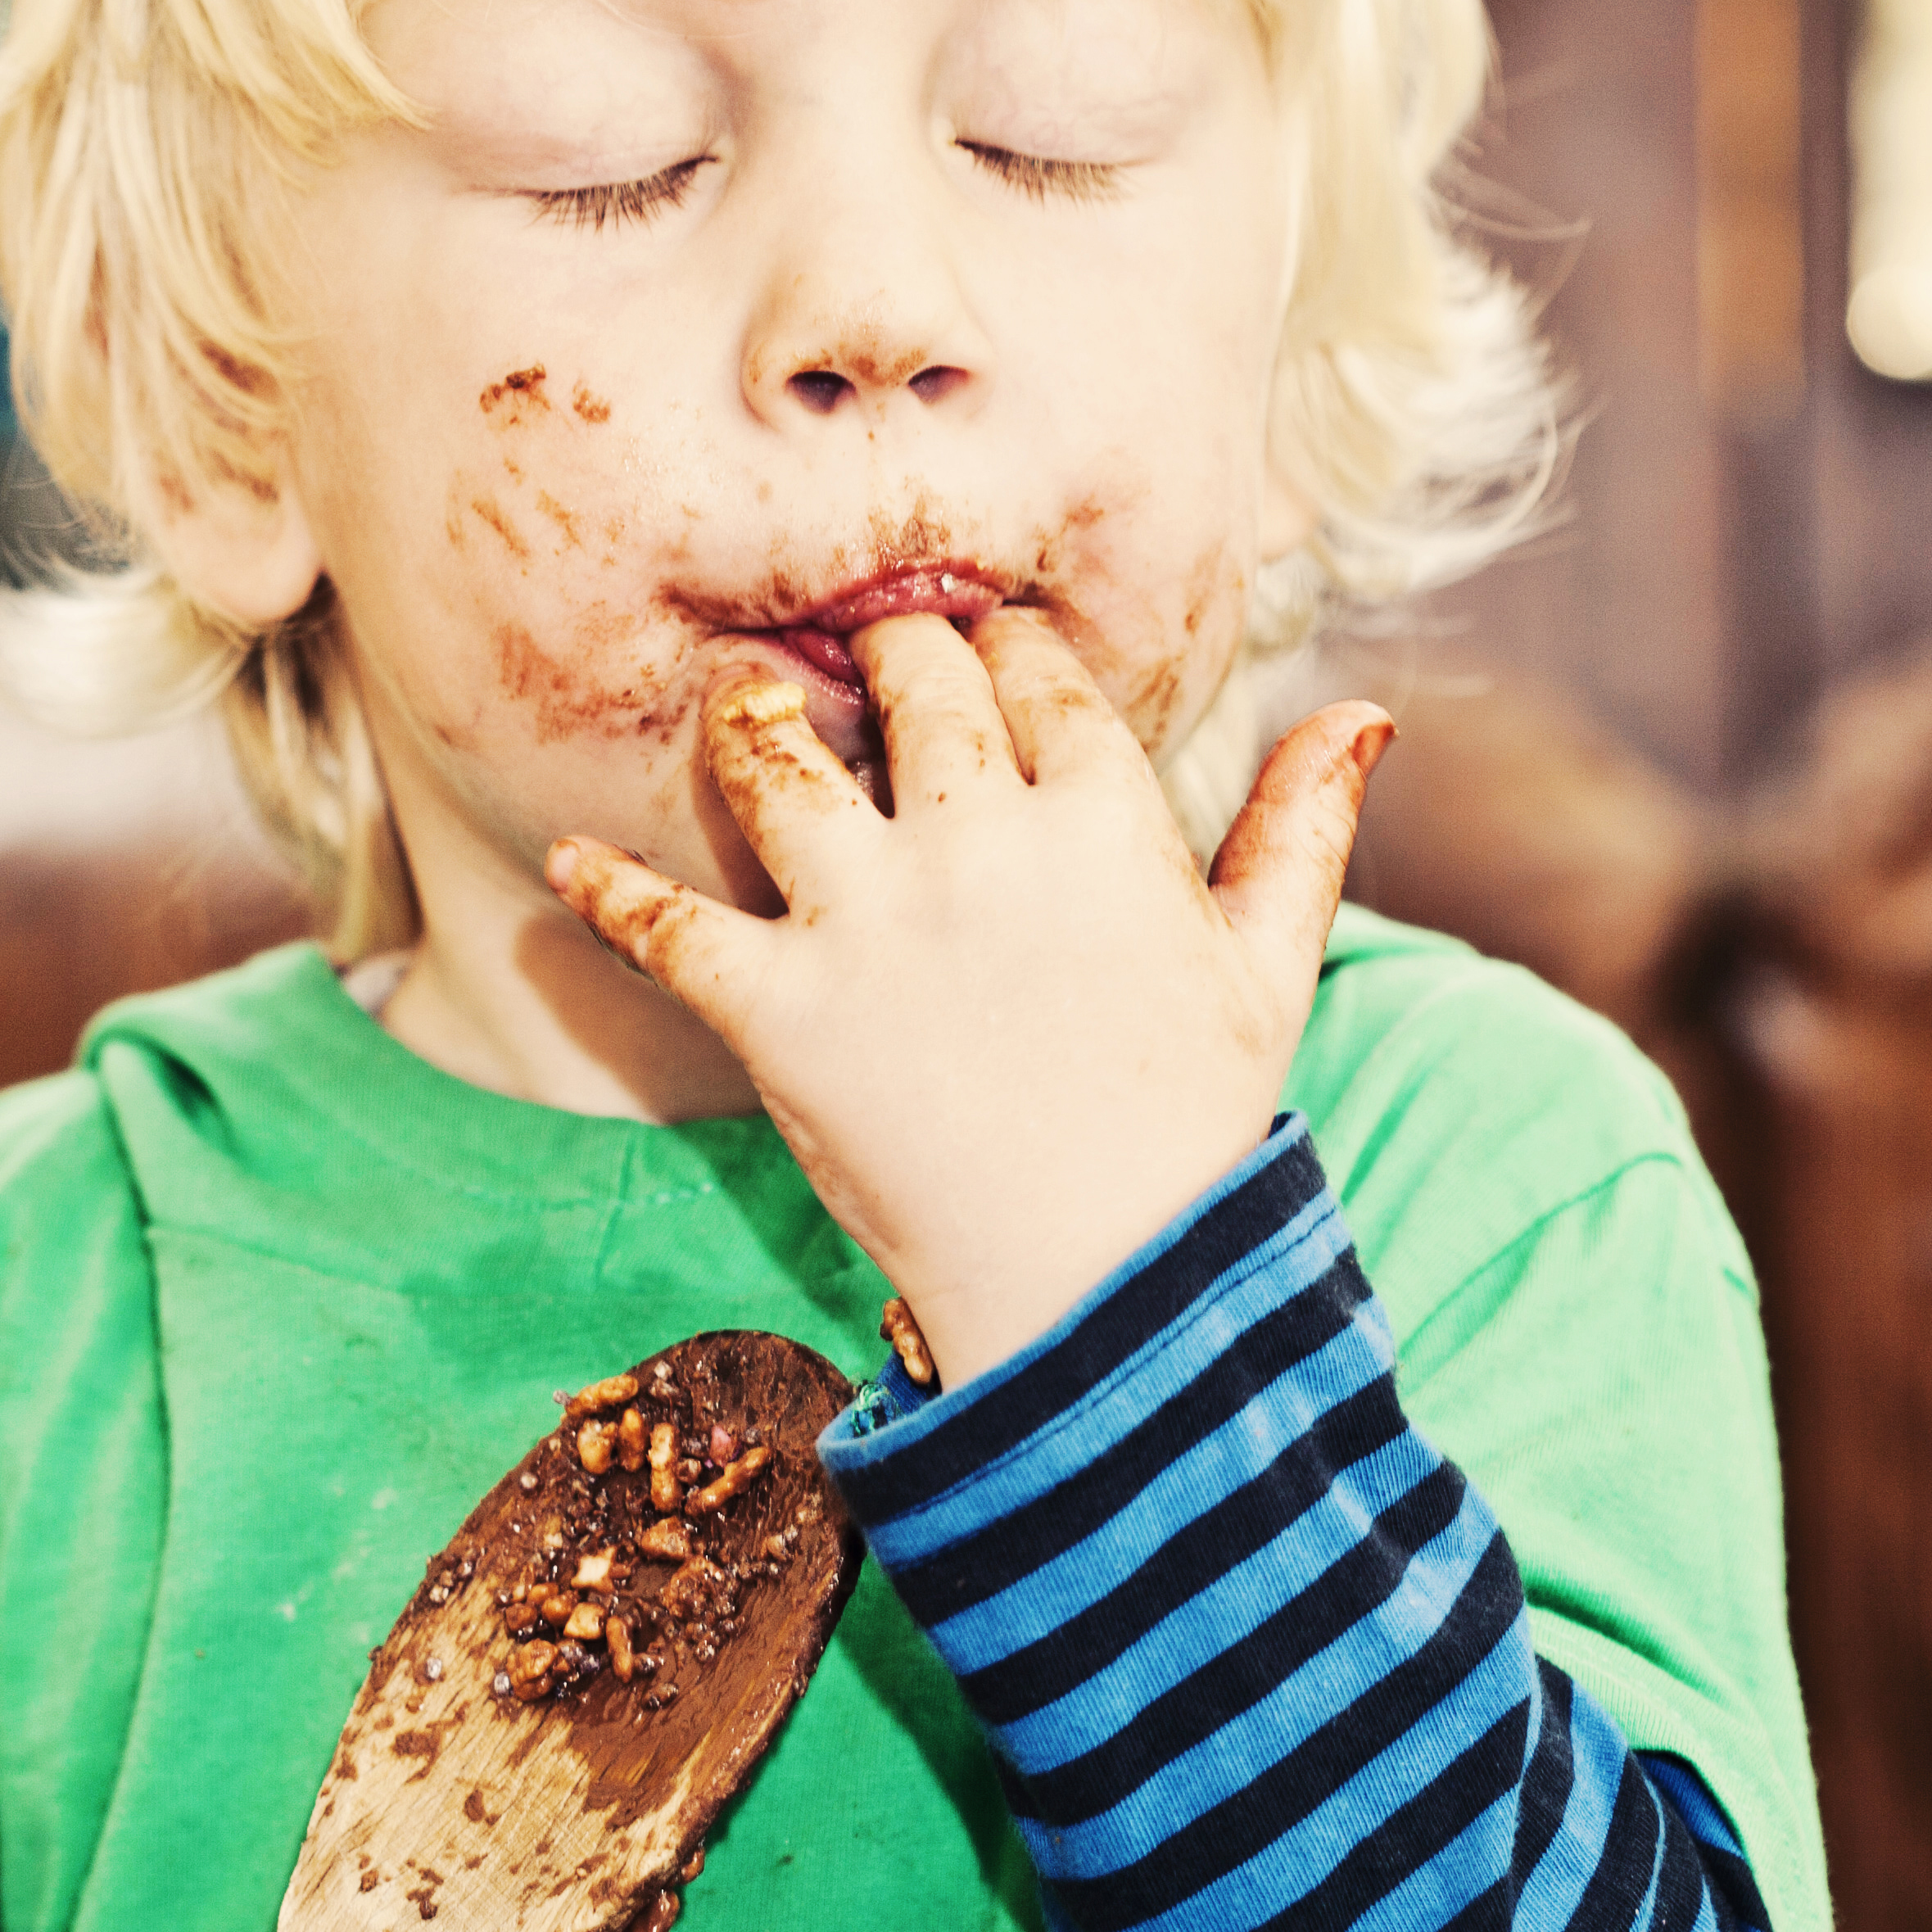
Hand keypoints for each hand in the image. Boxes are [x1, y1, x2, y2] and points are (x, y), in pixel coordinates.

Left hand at [547, 608, 1389, 1385]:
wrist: (1103, 1286)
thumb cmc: (1191, 1130)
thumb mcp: (1268, 970)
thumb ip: (1303, 827)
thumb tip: (1364, 711)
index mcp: (1103, 819)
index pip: (1031, 668)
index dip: (999, 644)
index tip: (979, 647)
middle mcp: (981, 842)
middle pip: (910, 676)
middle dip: (886, 649)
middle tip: (864, 655)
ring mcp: (871, 921)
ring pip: (779, 756)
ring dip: (748, 717)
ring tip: (739, 707)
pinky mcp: (778, 1007)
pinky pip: (668, 925)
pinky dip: (605, 893)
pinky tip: (567, 866)